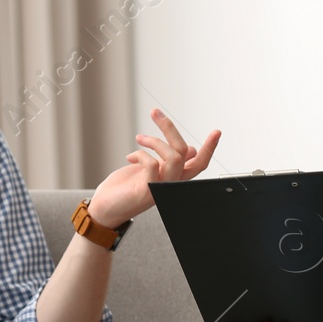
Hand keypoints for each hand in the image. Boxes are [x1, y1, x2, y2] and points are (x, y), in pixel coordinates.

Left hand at [87, 108, 220, 227]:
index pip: (199, 162)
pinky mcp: (147, 192)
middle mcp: (171, 183)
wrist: (105, 208)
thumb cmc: (125, 188)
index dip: (209, 147)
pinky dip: (141, 154)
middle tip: (155, 113)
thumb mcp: (150, 168)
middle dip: (170, 128)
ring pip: (174, 156)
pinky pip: (152, 165)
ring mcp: (161, 188)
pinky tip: (131, 157)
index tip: (217, 131)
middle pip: (184, 151)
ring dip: (155, 141)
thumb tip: (190, 149)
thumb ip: (168, 160)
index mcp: (174, 176)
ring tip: (140, 138)